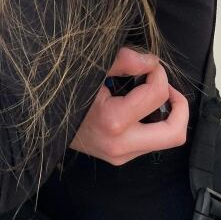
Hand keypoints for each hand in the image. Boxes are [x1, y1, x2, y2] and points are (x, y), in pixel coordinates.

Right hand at [69, 47, 188, 164]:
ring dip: (167, 114)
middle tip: (167, 88)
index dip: (159, 73)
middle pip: (174, 133)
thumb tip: (152, 61)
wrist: (40, 121)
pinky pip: (150, 142)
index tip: (148, 65)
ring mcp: (120, 156)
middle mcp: (120, 145)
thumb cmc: (64, 91)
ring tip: (153, 94)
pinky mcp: (120, 158)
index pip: (156, 94)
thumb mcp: (91, 69)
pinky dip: (153, 122)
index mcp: (113, 122)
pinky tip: (139, 107)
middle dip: (179, 106)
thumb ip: (124, 61)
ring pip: (166, 140)